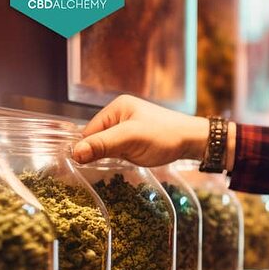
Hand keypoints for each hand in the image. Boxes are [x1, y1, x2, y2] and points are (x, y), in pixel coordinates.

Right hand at [72, 94, 211, 166]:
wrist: (193, 141)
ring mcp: (128, 127)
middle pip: (97, 138)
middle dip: (102, 152)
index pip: (89, 131)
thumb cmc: (165, 136)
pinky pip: (119, 149)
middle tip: (115, 160)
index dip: (89, 147)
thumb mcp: (131, 139)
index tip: (91, 162)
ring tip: (126, 158)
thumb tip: (75, 153)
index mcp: (116, 107)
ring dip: (112, 156)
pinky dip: (120, 157)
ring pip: (108, 146)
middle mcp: (120, 114)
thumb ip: (103, 145)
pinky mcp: (136, 139)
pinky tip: (130, 160)